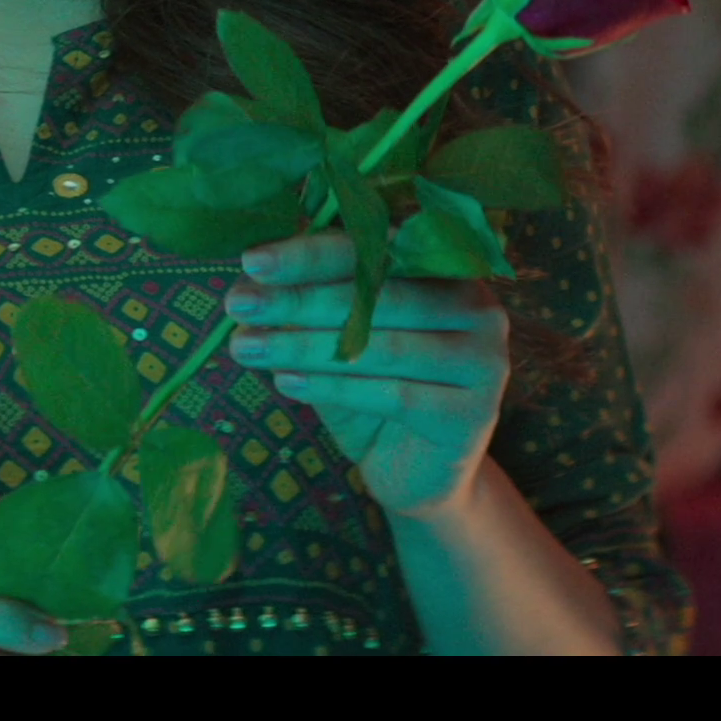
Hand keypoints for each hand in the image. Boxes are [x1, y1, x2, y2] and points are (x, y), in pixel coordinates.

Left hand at [224, 230, 508, 519]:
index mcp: (449, 269)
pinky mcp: (472, 413)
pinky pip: (392, 393)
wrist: (417, 473)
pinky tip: (285, 383)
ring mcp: (482, 360)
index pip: (376, 247)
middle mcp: (477, 306)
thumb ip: (314, 301)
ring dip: (304, 344)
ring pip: (380, 345)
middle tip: (238, 304)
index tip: (252, 261)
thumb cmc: (374, 389)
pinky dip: (332, 387)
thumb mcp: (342, 337)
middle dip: (299, 299)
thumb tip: (250, 276)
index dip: (312, 254)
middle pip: (379, 294)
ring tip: (245, 347)